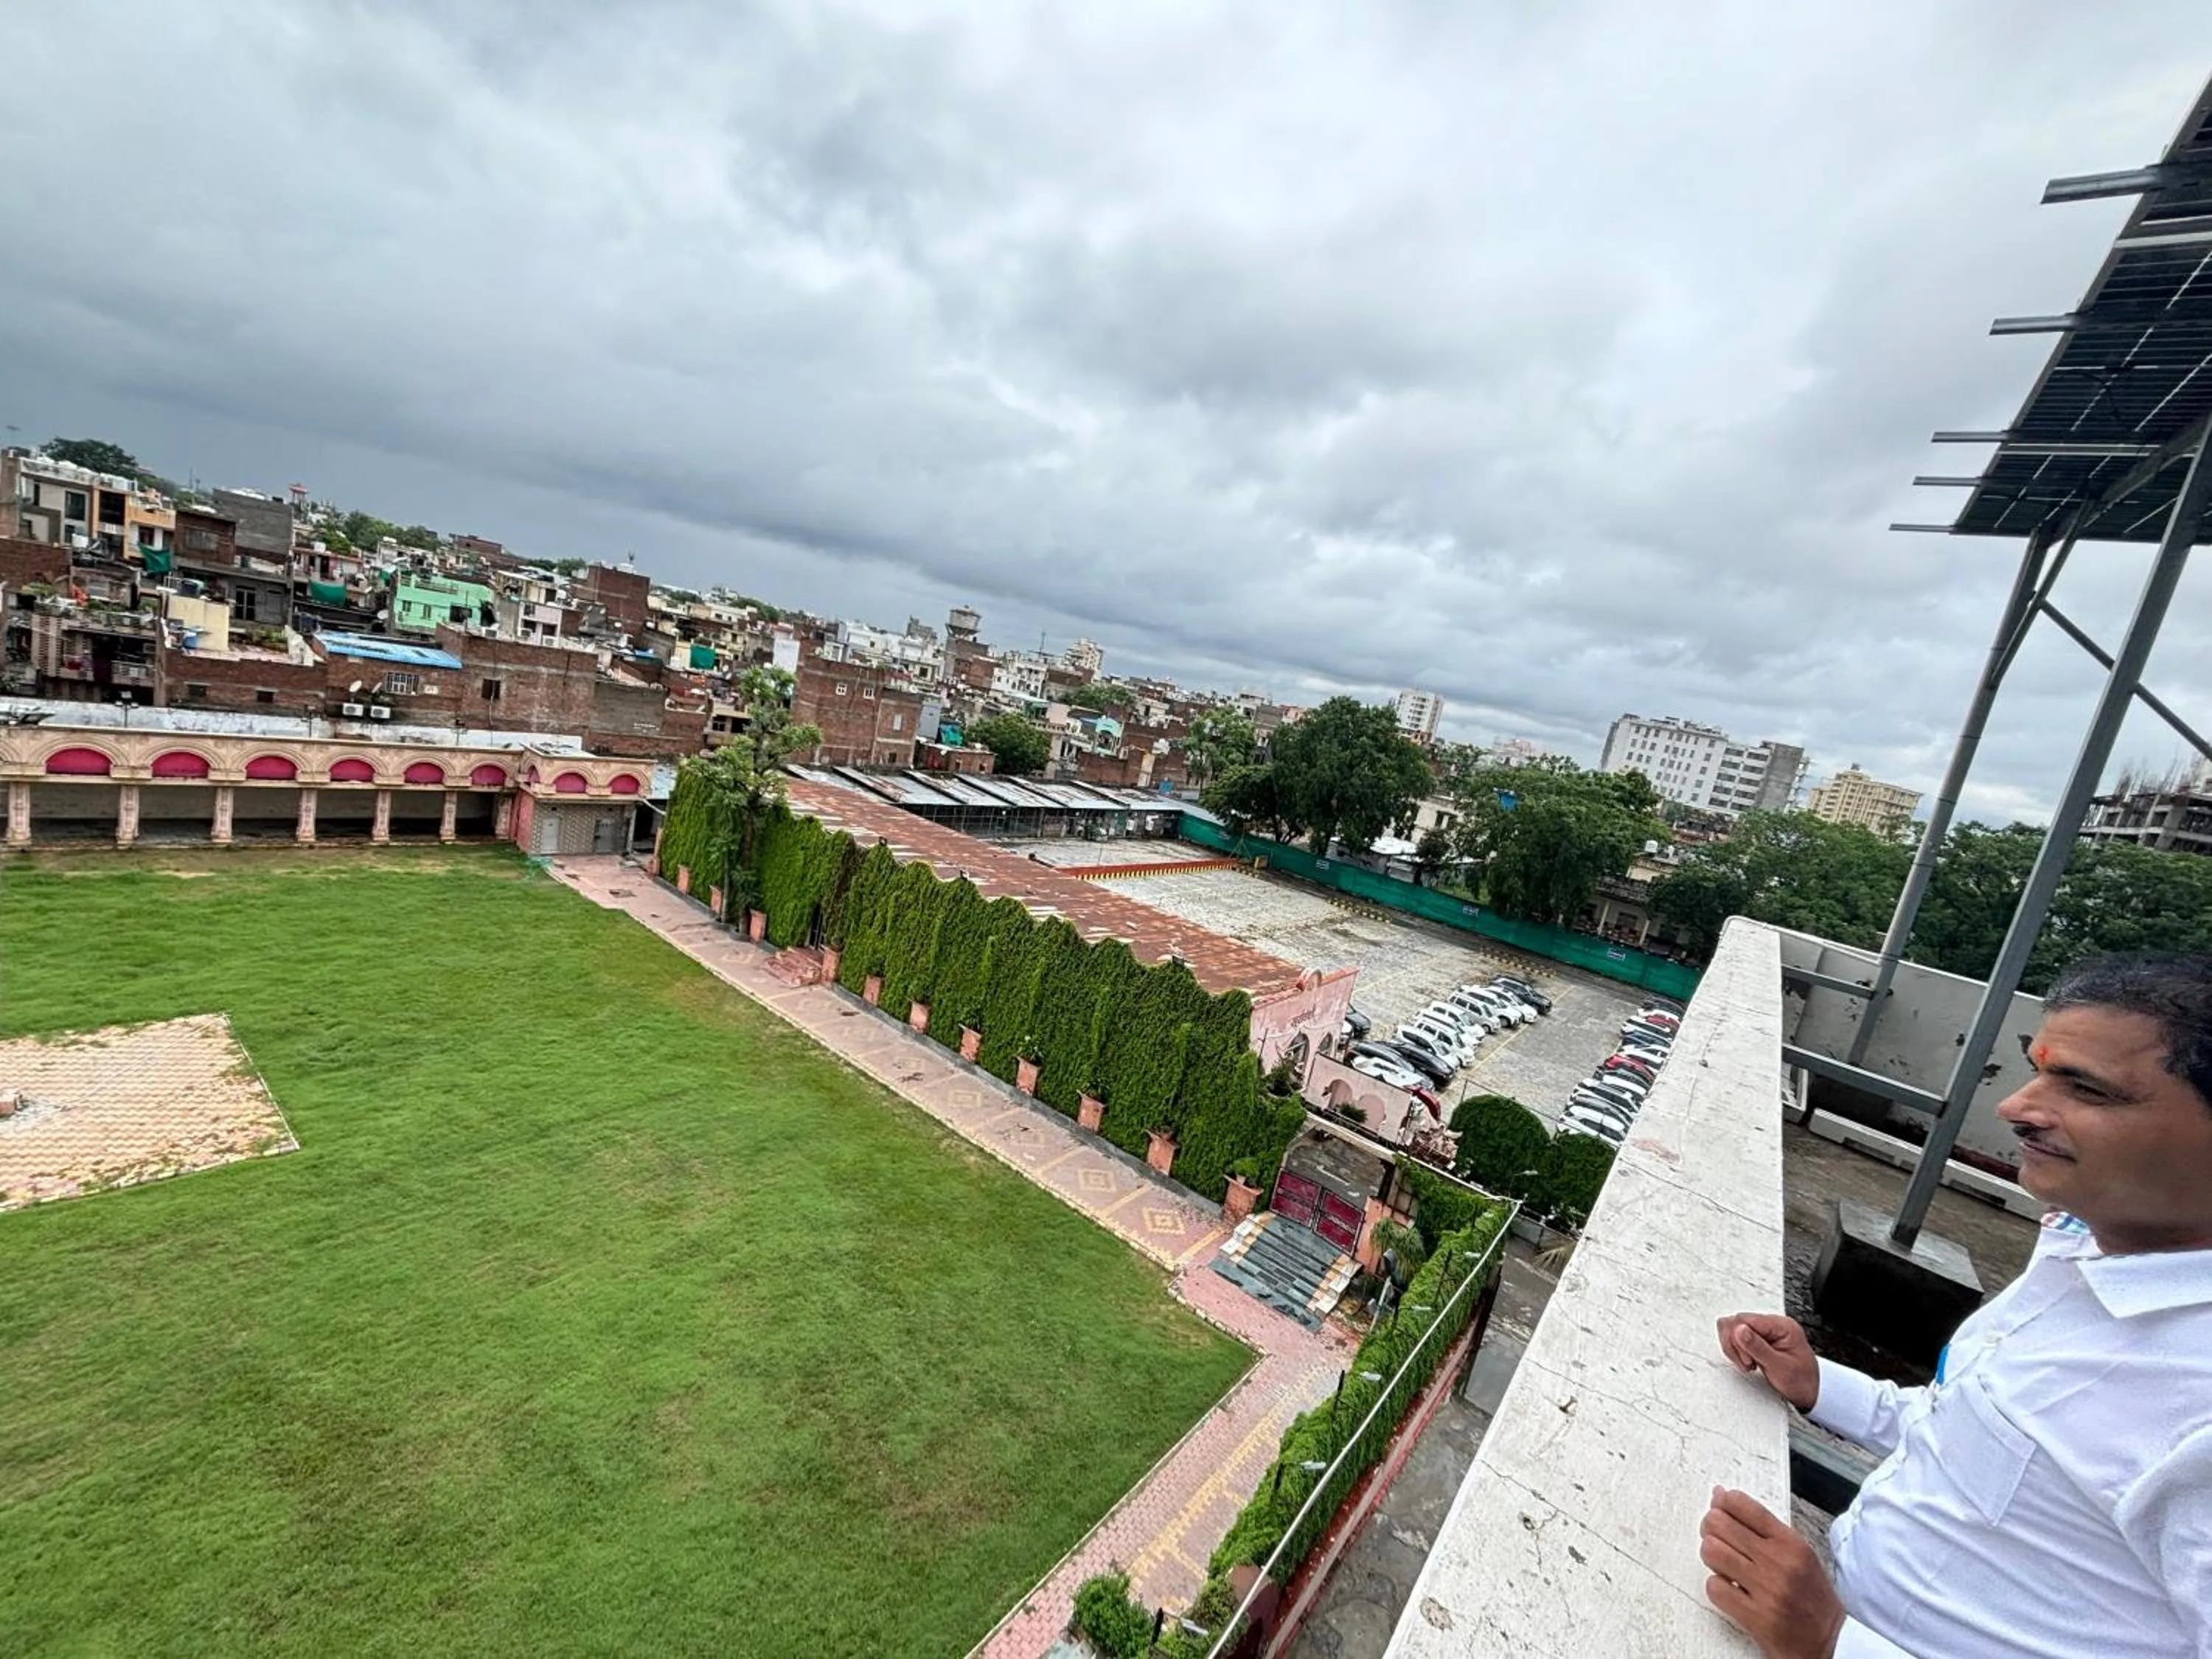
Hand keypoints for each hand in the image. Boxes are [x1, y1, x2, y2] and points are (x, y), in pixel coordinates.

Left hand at [1700, 1488, 1844, 1658]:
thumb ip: (1761, 1527)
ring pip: (1712, 1552)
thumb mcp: (1799, 1554)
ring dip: (1711, 1557)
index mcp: (1791, 1543)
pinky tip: (1729, 1590)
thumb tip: (1721, 1496)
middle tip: (1716, 1537)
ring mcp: (1766, 1589)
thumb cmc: (1812, 1598)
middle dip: (1710, 1528)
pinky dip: (1716, 1587)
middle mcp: (1778, 1562)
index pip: (1744, 1506)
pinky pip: (1715, 1587)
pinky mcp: (1755, 1616)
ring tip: (1723, 1564)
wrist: (1831, 1641)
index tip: (1719, 1508)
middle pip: (1720, 1524)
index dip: (1722, 1503)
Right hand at [1717, 1312, 1818, 1412]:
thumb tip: (1739, 1330)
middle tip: (1749, 1362)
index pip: (1744, 1320)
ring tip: (1750, 1363)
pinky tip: (1748, 1361)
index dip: (1739, 1340)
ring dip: (1734, 1348)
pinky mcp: (1757, 1338)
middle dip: (1736, 1345)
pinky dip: (1736, 1351)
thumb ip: (1758, 1347)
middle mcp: (1772, 1324)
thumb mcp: (1780, 1367)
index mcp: (1782, 1325)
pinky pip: (1735, 1338)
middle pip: (1735, 1322)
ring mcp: (1764, 1331)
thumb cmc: (1801, 1381)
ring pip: (1731, 1328)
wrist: (1808, 1392)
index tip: (1748, 1359)